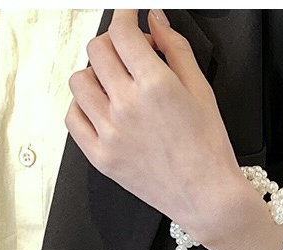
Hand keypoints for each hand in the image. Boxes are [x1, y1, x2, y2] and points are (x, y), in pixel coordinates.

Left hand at [66, 9, 247, 244]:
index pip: (122, 31)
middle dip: (113, 43)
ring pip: (79, 81)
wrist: (208, 198)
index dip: (124, 17)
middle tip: (129, 53)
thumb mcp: (202, 91)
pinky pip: (73, 118)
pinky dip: (83, 107)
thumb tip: (155, 20)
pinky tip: (102, 109)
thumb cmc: (210, 150)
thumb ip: (176, 49)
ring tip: (115, 84)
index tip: (128, 17)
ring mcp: (109, 133)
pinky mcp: (101, 157)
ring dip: (96, 74)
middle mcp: (126, 106)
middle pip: (97, 50)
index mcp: (155, 86)